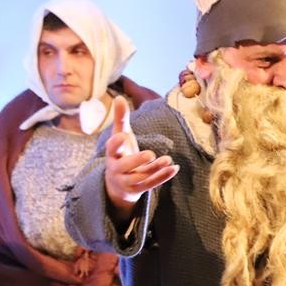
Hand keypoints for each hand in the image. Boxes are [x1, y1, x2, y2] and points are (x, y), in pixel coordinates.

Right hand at [104, 96, 178, 219]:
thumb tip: (119, 96)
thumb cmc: (120, 154)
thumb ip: (120, 118)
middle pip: (125, 166)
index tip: (123, 136)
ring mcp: (127, 181)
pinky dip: (163, 177)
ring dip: (155, 169)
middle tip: (151, 154)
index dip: (116, 143)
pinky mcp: (139, 189)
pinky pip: (151, 184)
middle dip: (137, 161)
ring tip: (168, 159)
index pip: (111, 149)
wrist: (117, 184)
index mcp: (112, 154)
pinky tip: (174, 168)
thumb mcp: (120, 136)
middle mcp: (117, 169)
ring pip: (141, 177)